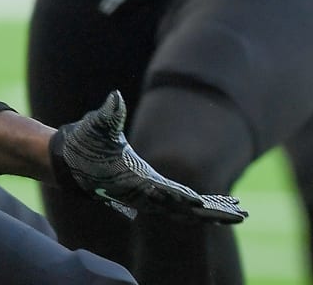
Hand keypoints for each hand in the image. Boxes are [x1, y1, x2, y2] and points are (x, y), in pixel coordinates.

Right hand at [51, 91, 245, 224]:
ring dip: (213, 214)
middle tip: (240, 216)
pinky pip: (183, 206)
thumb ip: (108, 113)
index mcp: (134, 180)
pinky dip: (203, 208)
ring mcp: (150, 199)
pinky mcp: (154, 196)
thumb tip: (114, 97)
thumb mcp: (96, 126)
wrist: (70, 165)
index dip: (180, 197)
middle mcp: (145, 195)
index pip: (161, 191)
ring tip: (242, 214)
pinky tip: (223, 204)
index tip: (200, 202)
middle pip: (183, 209)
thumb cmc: (85, 144)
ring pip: (187, 212)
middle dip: (212, 213)